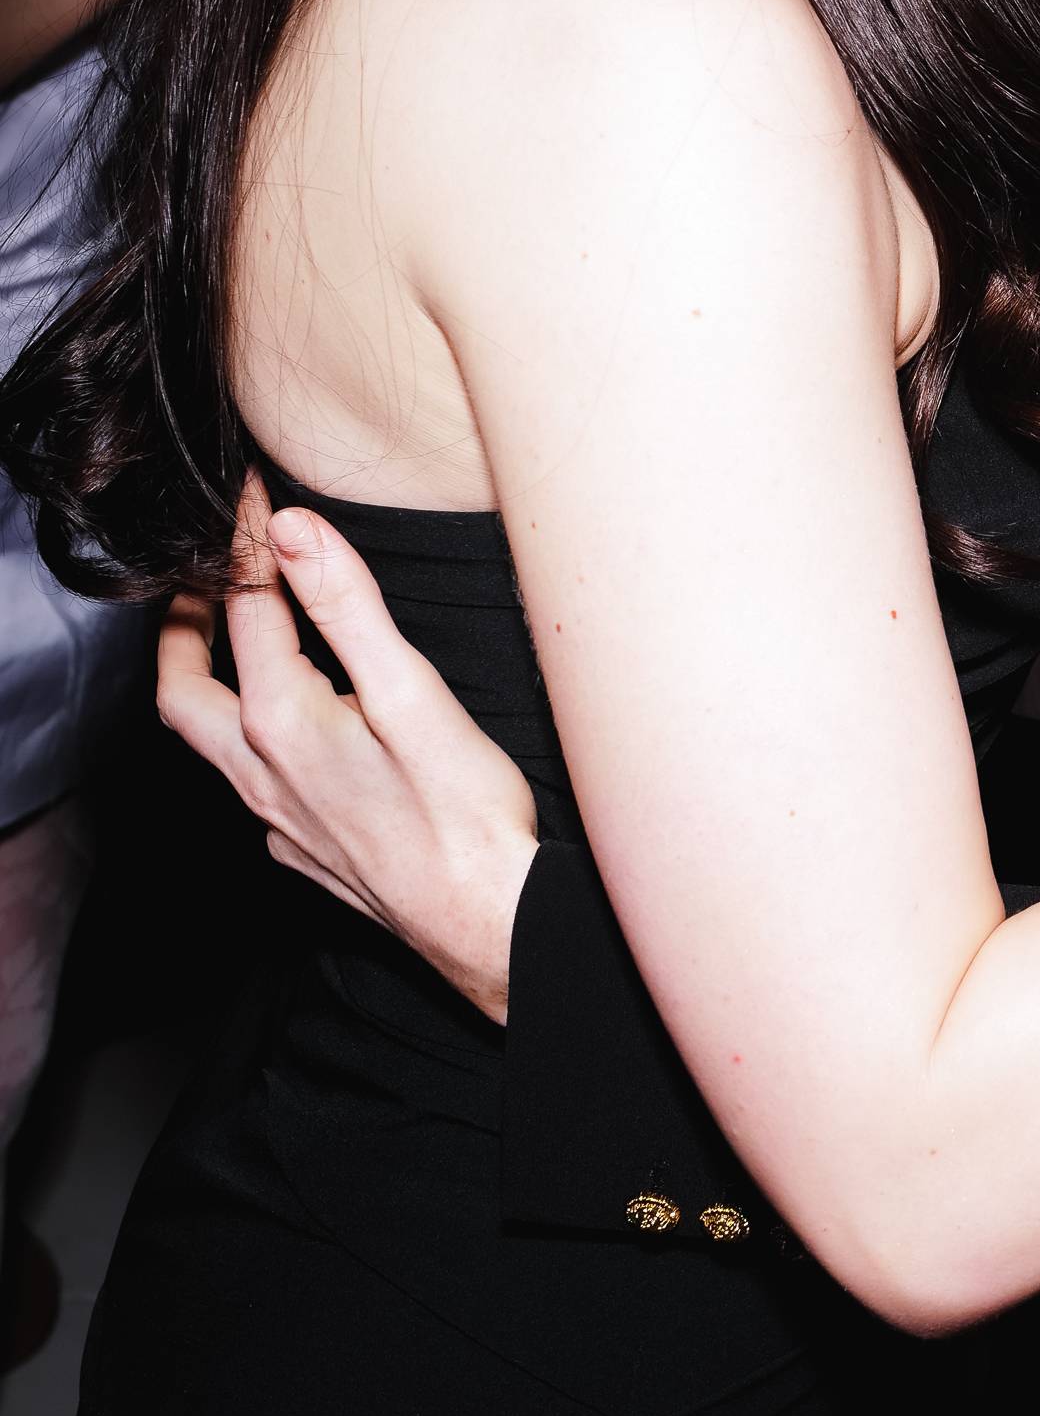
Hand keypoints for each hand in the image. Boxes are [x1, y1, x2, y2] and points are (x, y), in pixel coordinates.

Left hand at [157, 480, 538, 1019]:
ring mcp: (275, 818)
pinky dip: (250, 746)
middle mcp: (260, 772)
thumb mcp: (412, 691)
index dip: (247, 540)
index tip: (254, 493)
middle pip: (181, 688)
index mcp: (282, 720)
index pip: (245, 605)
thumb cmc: (464, 814)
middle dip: (179, 626)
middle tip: (195, 580)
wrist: (485, 922)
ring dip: (207, 686)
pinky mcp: (301, 849)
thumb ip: (346, 606)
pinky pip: (250, 791)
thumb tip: (290, 532)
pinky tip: (289, 741)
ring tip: (228, 647)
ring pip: (208, 744)